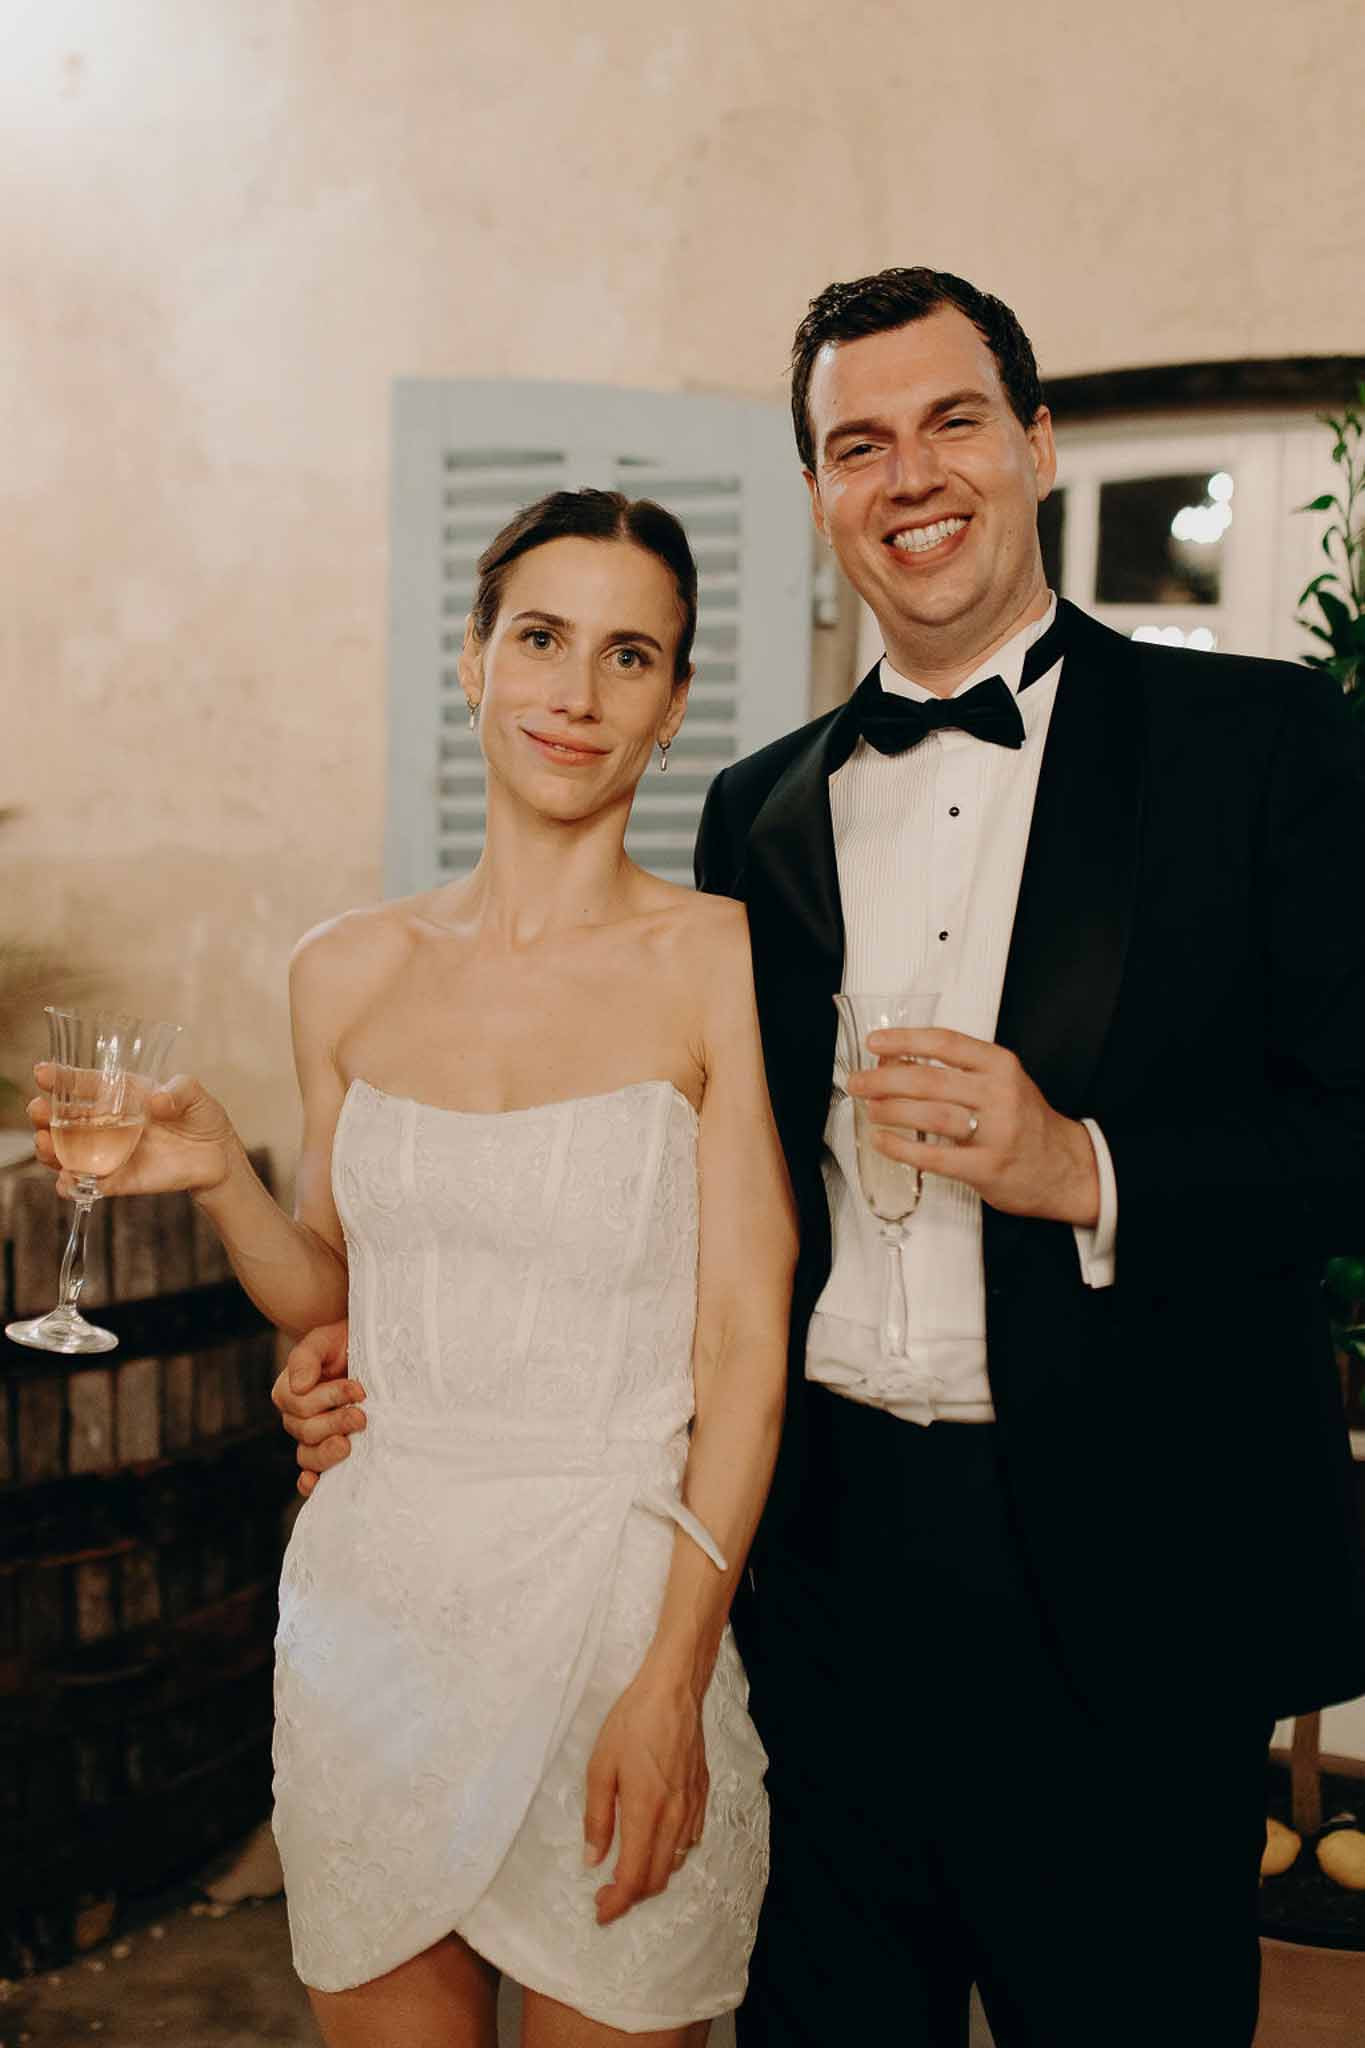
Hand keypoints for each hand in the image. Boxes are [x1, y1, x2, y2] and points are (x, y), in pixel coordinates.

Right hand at [29, 1062, 236, 1199]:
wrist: (218, 1155)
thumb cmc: (201, 1116)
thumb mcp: (194, 1094)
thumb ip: (178, 1091)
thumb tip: (157, 1101)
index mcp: (120, 1093)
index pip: (84, 1084)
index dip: (62, 1077)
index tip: (42, 1072)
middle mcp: (107, 1123)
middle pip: (64, 1119)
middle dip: (44, 1114)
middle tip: (38, 1110)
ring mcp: (110, 1153)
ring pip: (67, 1153)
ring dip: (50, 1150)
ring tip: (44, 1144)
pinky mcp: (120, 1180)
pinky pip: (90, 1184)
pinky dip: (75, 1185)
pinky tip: (68, 1182)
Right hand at [270, 1320, 364, 1498]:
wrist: (368, 1352)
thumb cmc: (343, 1344)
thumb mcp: (324, 1340)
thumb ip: (306, 1357)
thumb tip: (300, 1386)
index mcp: (290, 1391)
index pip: (302, 1404)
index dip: (330, 1397)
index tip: (359, 1389)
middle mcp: (296, 1417)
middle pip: (307, 1431)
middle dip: (336, 1423)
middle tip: (361, 1417)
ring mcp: (312, 1438)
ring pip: (308, 1455)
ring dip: (328, 1453)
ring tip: (348, 1445)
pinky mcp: (329, 1450)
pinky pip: (312, 1472)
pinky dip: (311, 1482)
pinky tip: (314, 1483)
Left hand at [582, 1669, 708, 1924]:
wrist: (673, 1691)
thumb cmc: (632, 1723)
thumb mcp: (600, 1767)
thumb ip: (597, 1817)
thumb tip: (593, 1859)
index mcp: (645, 1812)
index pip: (633, 1877)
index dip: (616, 1902)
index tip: (600, 1912)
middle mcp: (673, 1817)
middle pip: (657, 1878)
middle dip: (631, 1896)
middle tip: (606, 1894)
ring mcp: (691, 1808)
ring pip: (674, 1863)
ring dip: (651, 1877)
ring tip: (626, 1872)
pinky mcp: (702, 1795)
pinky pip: (689, 1841)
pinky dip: (670, 1856)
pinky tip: (655, 1845)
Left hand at [847, 1027, 1099, 1225]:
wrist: (1065, 1167)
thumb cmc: (1023, 1121)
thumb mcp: (1000, 1083)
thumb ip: (957, 1071)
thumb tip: (895, 1062)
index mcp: (1000, 1065)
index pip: (945, 1042)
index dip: (905, 1039)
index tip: (874, 1042)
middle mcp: (999, 1094)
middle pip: (929, 1079)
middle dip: (884, 1079)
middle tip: (857, 1083)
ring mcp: (995, 1132)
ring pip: (930, 1115)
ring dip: (891, 1111)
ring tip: (869, 1110)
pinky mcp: (986, 1167)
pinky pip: (934, 1157)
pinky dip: (901, 1148)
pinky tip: (882, 1142)